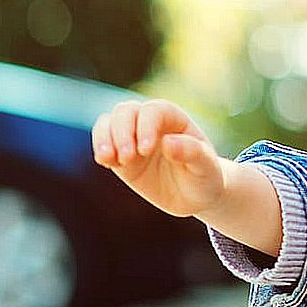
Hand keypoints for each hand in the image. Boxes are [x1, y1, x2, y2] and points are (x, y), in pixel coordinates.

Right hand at [92, 98, 225, 217]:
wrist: (194, 195)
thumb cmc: (204, 176)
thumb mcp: (206, 166)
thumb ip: (191, 152)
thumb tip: (167, 142)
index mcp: (174, 119)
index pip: (154, 111)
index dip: (146, 126)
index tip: (146, 150)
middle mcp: (150, 123)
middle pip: (126, 111)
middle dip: (122, 132)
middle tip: (128, 158)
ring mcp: (133, 137)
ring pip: (109, 123)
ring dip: (104, 138)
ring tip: (109, 159)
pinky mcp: (120, 154)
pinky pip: (102, 143)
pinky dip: (100, 150)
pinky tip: (106, 163)